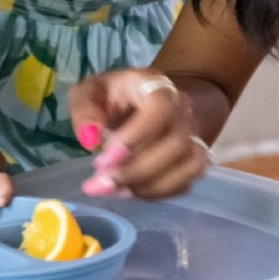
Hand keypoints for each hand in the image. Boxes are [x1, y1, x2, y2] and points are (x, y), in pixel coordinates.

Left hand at [69, 70, 211, 199]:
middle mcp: (183, 110)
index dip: (136, 137)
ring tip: (113, 190)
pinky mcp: (192, 159)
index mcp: (157, 86)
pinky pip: (185, 182)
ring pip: (189, 166)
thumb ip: (85, 110)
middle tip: (100, 183)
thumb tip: (90, 140)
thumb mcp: (88, 93)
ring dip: (149, 186)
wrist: (136, 101)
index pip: (161, 109)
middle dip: (137, 170)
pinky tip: (128, 192)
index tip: (103, 159)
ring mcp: (193, 135)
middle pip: (176, 144)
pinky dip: (157, 193)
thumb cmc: (112, 96)